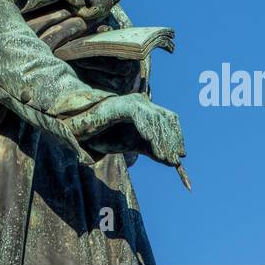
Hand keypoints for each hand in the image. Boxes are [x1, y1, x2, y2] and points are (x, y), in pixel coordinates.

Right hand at [65, 94, 187, 181]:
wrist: (83, 133)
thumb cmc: (108, 137)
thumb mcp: (136, 145)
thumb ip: (154, 150)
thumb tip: (174, 162)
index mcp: (147, 109)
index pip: (170, 118)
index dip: (177, 136)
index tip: (181, 155)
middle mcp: (141, 102)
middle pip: (164, 118)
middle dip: (171, 141)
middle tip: (174, 160)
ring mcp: (131, 102)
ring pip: (153, 118)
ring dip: (160, 139)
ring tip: (163, 157)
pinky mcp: (120, 105)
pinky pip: (137, 115)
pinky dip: (145, 129)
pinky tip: (149, 142)